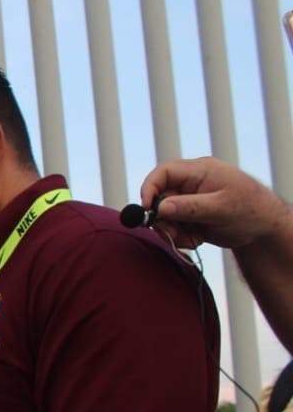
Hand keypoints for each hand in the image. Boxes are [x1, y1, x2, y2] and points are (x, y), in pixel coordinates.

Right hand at [139, 156, 290, 249]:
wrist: (264, 228)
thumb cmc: (251, 210)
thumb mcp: (222, 208)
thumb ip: (191, 207)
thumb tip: (161, 207)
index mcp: (199, 171)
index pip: (163, 172)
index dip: (149, 188)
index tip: (146, 209)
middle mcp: (190, 183)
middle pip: (159, 197)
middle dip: (163, 219)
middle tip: (173, 234)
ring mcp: (189, 200)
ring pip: (164, 215)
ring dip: (172, 231)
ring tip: (191, 240)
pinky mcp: (189, 216)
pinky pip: (172, 226)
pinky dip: (179, 237)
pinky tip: (196, 240)